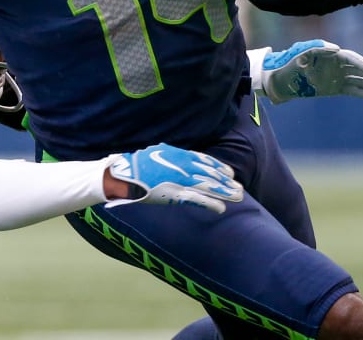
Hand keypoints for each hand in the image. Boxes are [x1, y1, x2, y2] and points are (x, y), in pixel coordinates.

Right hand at [105, 143, 243, 212]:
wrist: (124, 174)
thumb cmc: (138, 164)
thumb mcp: (158, 153)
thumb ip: (172, 155)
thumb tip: (180, 156)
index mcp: (179, 154)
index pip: (205, 160)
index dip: (219, 167)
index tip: (230, 173)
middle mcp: (183, 165)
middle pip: (210, 174)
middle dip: (226, 182)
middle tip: (239, 188)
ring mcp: (180, 179)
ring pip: (208, 186)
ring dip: (224, 192)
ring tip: (238, 197)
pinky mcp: (175, 194)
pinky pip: (197, 200)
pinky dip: (210, 203)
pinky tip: (221, 208)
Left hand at [253, 40, 362, 103]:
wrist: (282, 79)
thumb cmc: (290, 62)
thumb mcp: (301, 53)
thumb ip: (317, 49)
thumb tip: (337, 49)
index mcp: (332, 53)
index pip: (351, 58)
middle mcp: (338, 64)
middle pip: (360, 69)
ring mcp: (338, 76)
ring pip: (361, 80)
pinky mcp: (336, 87)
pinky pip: (354, 90)